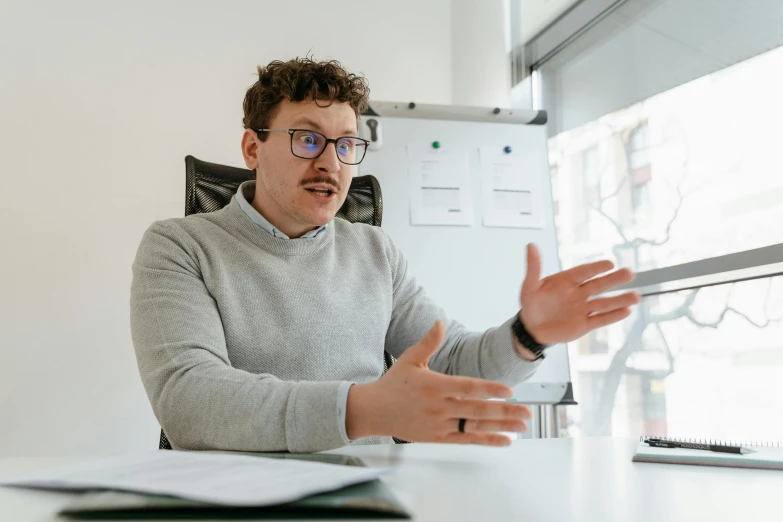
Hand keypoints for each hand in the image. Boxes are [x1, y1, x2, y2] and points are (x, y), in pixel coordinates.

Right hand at [346, 321, 531, 445]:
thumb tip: (440, 323)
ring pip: (474, 426)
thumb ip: (428, 342)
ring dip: (501, 427)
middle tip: (527, 413)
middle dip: (504, 412)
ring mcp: (439, 424)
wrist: (374, 411)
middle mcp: (438, 407)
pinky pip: (466, 440)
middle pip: (476, 410)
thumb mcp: (409, 359)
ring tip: (522, 426)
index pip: (467, 387)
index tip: (509, 391)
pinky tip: (505, 440)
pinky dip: (487, 440)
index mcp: (434, 385)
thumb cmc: (393, 383)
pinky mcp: (438, 437)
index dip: (489, 389)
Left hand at [519, 244, 640, 344]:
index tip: (610, 264)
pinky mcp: (584, 324)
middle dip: (614, 280)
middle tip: (630, 273)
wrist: (531, 328)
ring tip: (636, 296)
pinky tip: (627, 311)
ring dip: (619, 300)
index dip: (596, 268)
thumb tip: (531, 245)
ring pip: (603, 303)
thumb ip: (533, 267)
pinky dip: (612, 316)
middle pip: (599, 285)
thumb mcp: (530, 286)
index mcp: (567, 281)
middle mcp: (578, 293)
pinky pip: (600, 319)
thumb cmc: (531, 304)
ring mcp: (582, 309)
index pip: (584, 272)